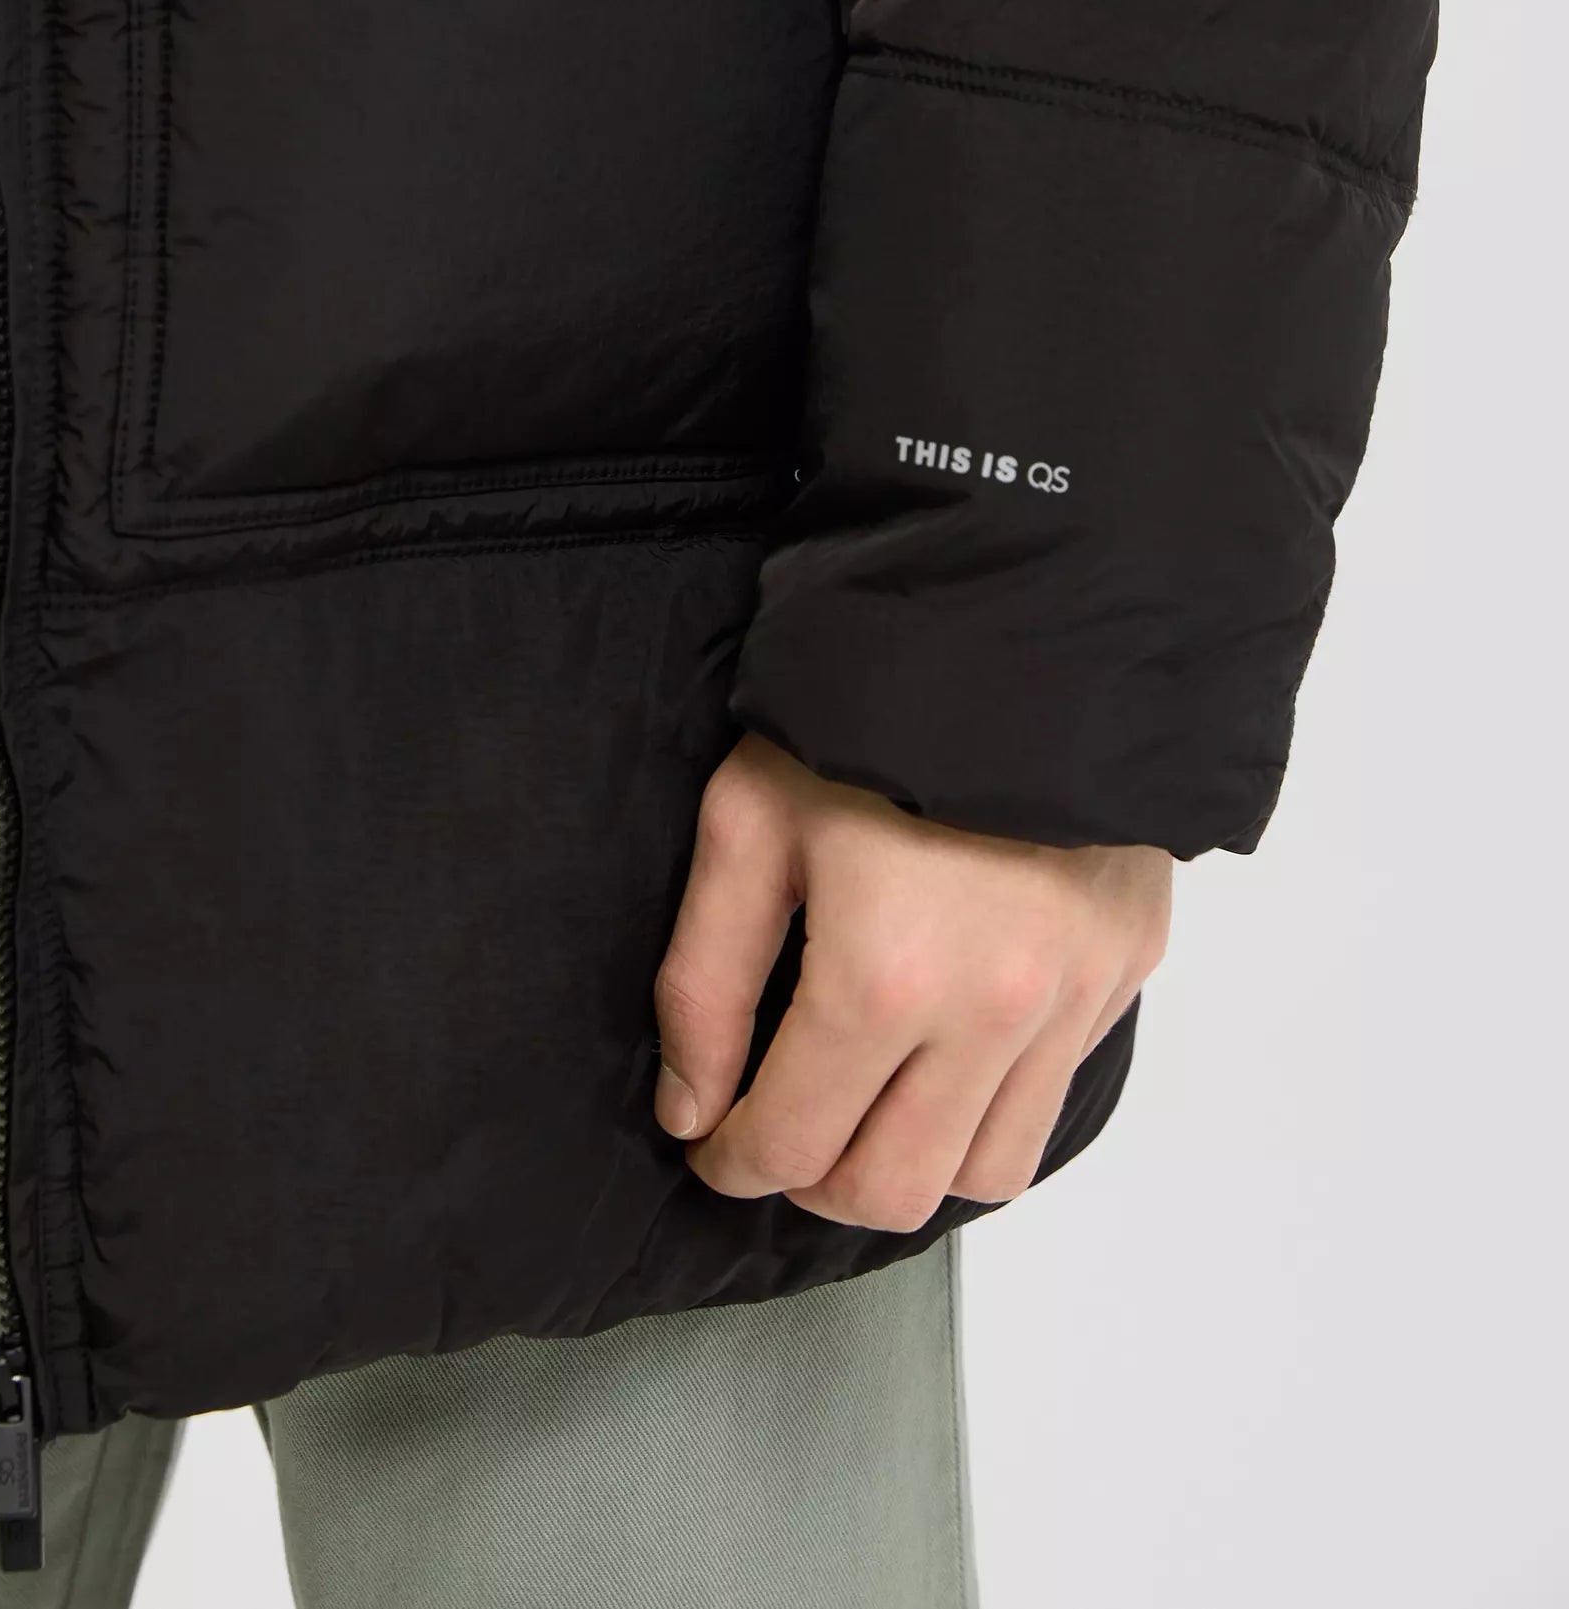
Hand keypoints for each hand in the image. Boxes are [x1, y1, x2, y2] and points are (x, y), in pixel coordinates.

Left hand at [653, 735, 1171, 1228]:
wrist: (1021, 623)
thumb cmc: (864, 711)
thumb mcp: (747, 823)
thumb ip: (704, 981)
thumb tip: (690, 1108)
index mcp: (883, 980)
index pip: (794, 1144)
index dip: (733, 1160)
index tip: (711, 1142)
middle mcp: (992, 1015)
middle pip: (893, 1191)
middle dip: (816, 1180)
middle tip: (782, 1128)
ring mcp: (1073, 1000)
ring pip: (988, 1171)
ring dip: (913, 1162)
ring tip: (867, 1105)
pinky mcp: (1124, 970)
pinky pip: (1055, 1097)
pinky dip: (991, 1106)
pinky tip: (946, 1049)